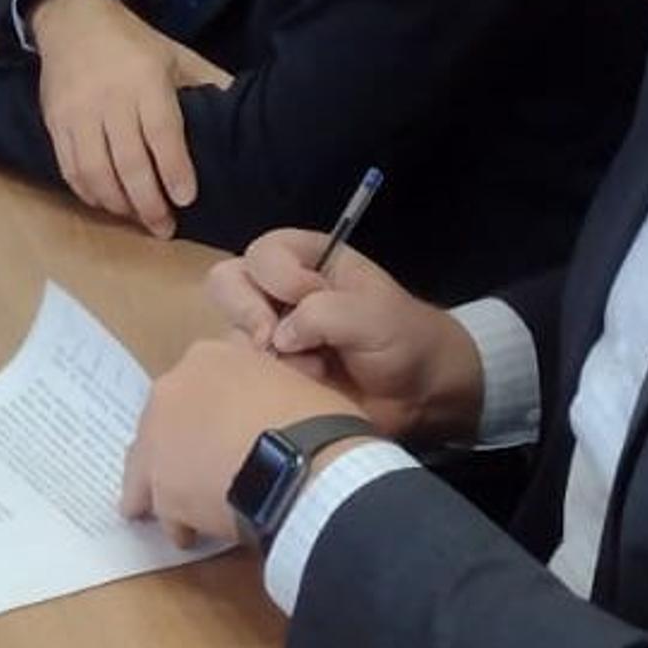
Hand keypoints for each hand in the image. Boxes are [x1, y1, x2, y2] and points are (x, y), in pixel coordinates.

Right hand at [28, 0, 230, 238]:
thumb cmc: (133, 43)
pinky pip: (69, 168)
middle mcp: (109, 99)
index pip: (161, 133)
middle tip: (165, 228)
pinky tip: (106, 203)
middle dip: (148, 202)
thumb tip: (247, 108)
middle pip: (128, 161)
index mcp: (145, 80)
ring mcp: (77, 113)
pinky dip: (88, 193)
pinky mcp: (55, 123)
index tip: (186, 198)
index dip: (174, 169)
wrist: (73, 21)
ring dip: (117, 203)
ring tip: (138, 218)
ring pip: (95, 171)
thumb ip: (208, 81)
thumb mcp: (176, 54)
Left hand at [117, 333, 372, 548]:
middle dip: (179, 447)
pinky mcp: (160, 489)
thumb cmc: (314, 421)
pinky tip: (196, 532)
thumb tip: (276, 403)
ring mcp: (158, 441)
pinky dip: (177, 522)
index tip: (221, 429)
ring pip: (146, 468)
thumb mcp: (296, 382)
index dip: (208, 410)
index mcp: (207, 358)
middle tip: (203, 470)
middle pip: (163, 424)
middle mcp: (171, 391)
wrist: (302, 466)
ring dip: (168, 485)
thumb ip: (267, 386)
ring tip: (193, 509)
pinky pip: (161, 510)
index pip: (197, 383)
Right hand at [200, 230, 483, 440]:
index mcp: (308, 260)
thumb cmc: (403, 340)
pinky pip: (242, 374)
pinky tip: (303, 388)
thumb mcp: (374, 316)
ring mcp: (271, 333)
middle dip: (249, 312)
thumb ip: (325, 314)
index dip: (279, 274)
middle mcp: (281, 292)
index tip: (308, 294)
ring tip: (309, 369)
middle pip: (228, 283)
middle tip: (275, 341)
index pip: (263, 252)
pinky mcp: (270, 372)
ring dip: (264, 354)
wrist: (418, 395)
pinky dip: (267, 382)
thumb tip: (278, 338)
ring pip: (231, 332)